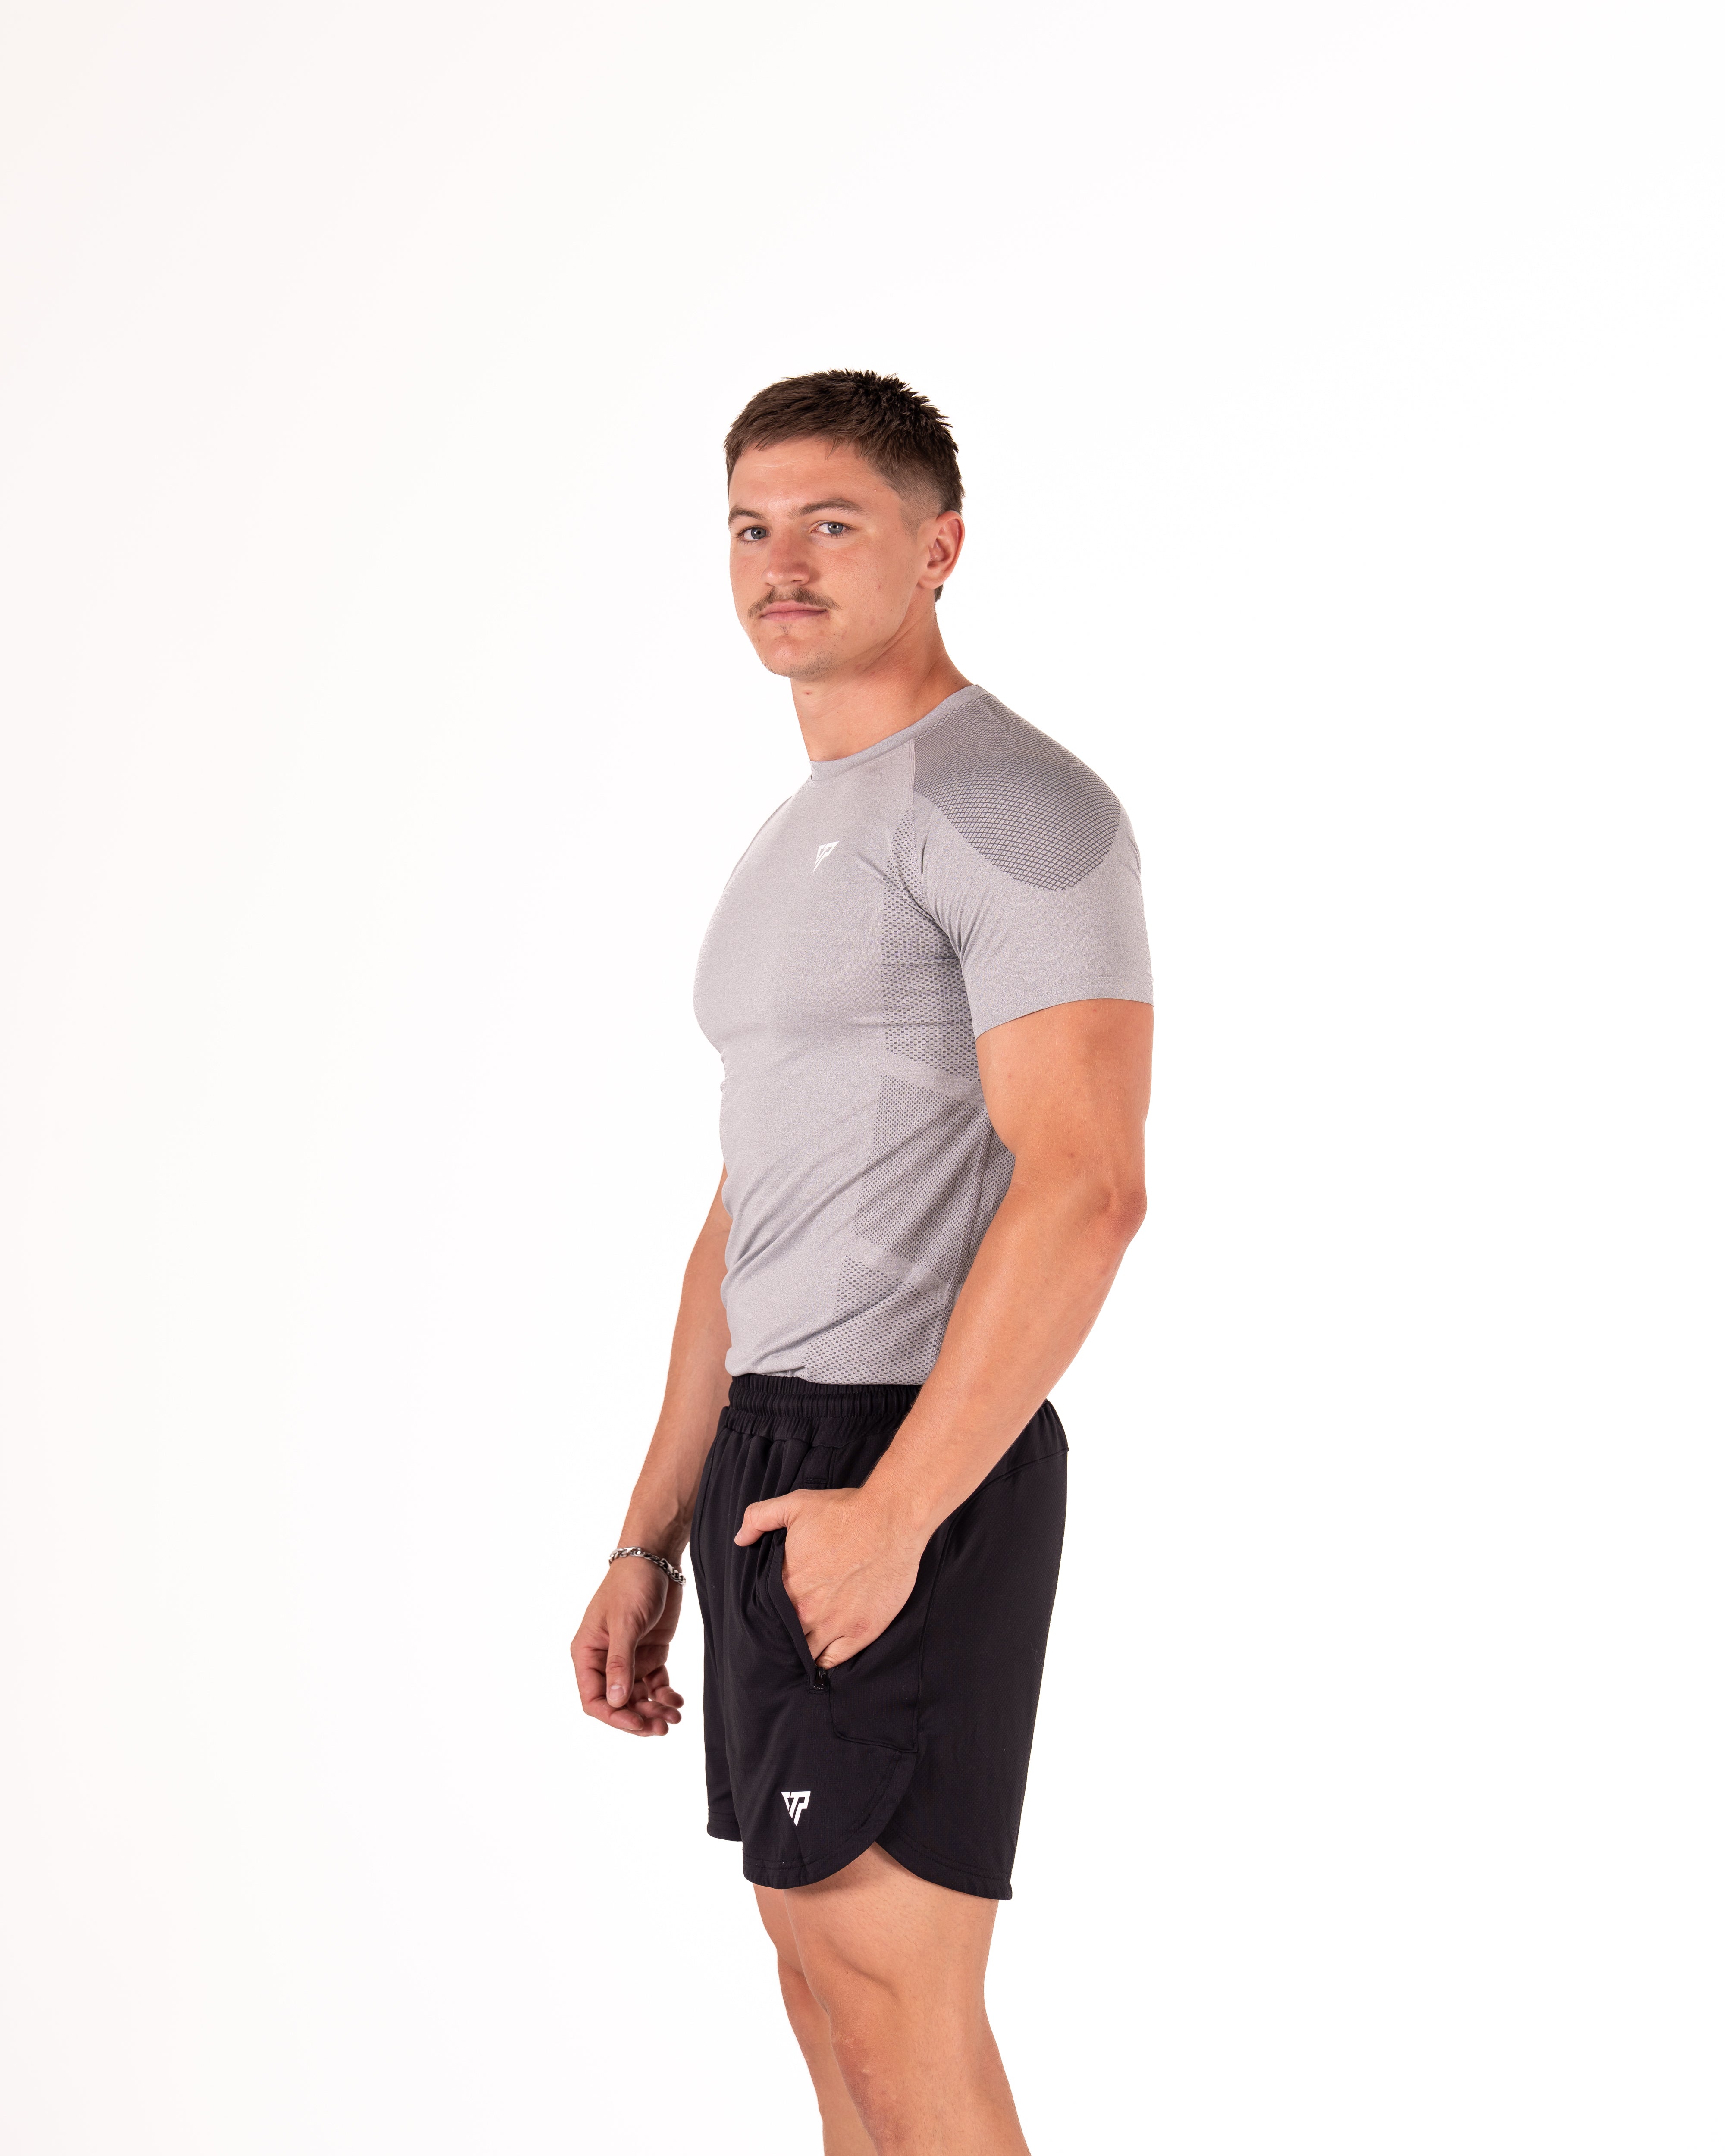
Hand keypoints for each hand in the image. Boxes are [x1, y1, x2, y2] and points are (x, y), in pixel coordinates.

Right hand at [570, 1560, 685, 1735]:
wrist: (656, 1560)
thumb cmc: (632, 1585)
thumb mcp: (625, 1623)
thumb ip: (620, 1663)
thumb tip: (617, 1701)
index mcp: (587, 1654)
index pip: (594, 1699)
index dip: (614, 1716)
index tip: (638, 1723)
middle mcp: (605, 1661)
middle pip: (618, 1703)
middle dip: (639, 1717)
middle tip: (663, 1727)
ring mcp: (628, 1658)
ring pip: (638, 1697)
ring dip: (654, 1710)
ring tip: (674, 1715)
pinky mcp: (649, 1654)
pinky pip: (654, 1684)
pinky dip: (665, 1695)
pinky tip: (677, 1700)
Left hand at [735, 1487, 924, 1668]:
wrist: (891, 1519)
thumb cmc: (846, 1511)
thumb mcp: (795, 1505)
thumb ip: (760, 1518)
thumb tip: (740, 1538)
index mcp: (787, 1584)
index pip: (765, 1613)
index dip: (766, 1615)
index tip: (772, 1613)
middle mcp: (807, 1610)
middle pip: (784, 1636)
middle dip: (783, 1634)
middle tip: (788, 1629)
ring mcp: (835, 1624)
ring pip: (807, 1652)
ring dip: (803, 1648)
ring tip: (804, 1642)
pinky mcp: (862, 1631)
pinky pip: (834, 1660)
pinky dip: (826, 1659)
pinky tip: (823, 1652)